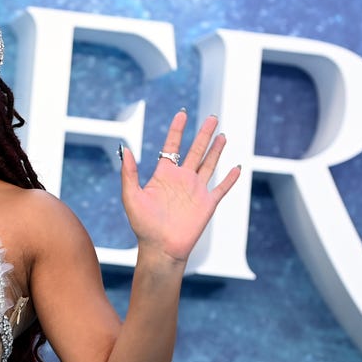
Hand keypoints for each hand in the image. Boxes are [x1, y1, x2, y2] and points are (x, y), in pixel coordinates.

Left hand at [120, 110, 240, 263]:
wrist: (160, 248)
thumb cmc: (143, 225)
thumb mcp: (131, 196)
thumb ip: (129, 173)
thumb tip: (125, 149)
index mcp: (164, 175)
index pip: (172, 146)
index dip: (177, 130)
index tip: (182, 113)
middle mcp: (182, 179)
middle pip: (196, 150)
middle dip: (204, 134)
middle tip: (212, 117)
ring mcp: (196, 190)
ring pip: (209, 164)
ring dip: (217, 150)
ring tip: (223, 134)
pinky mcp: (208, 203)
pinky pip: (221, 188)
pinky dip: (230, 178)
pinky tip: (236, 167)